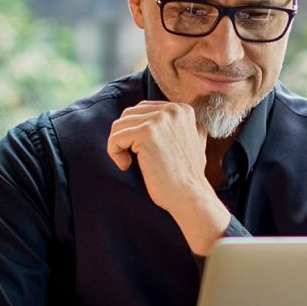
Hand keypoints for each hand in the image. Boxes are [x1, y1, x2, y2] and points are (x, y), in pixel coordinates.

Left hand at [107, 101, 230, 253]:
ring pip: (120, 125)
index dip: (135, 131)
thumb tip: (157, 119)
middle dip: (125, 136)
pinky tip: (125, 165)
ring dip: (118, 145)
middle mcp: (172, 110)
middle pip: (129, 114)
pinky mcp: (146, 133)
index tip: (141, 151)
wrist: (190, 195)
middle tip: (131, 157)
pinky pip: (115, 137)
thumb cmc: (187, 176)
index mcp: (182, 109)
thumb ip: (178, 126)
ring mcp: (159, 120)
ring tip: (127, 162)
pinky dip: (114, 152)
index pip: (143, 109)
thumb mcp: (192, 141)